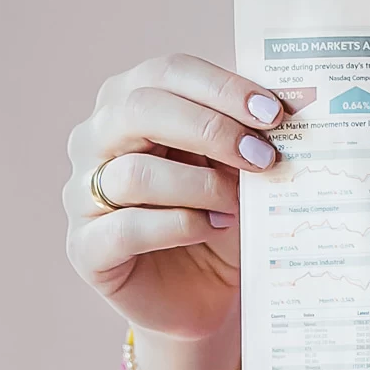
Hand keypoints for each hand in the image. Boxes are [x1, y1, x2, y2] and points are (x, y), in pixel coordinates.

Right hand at [64, 53, 283, 338]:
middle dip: (210, 129)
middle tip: (264, 157)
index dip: (221, 87)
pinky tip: (213, 228)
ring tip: (239, 206)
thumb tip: (287, 102)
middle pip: (139, 109)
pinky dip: (180, 226)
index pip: (167, 72)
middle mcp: (95, 141)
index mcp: (130, 103)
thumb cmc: (222, 219)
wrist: (207, 297)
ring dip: (201, 187)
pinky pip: (129, 228)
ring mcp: (82, 194)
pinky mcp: (86, 248)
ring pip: (134, 173)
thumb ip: (246, 133)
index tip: (273, 112)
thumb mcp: (238, 170)